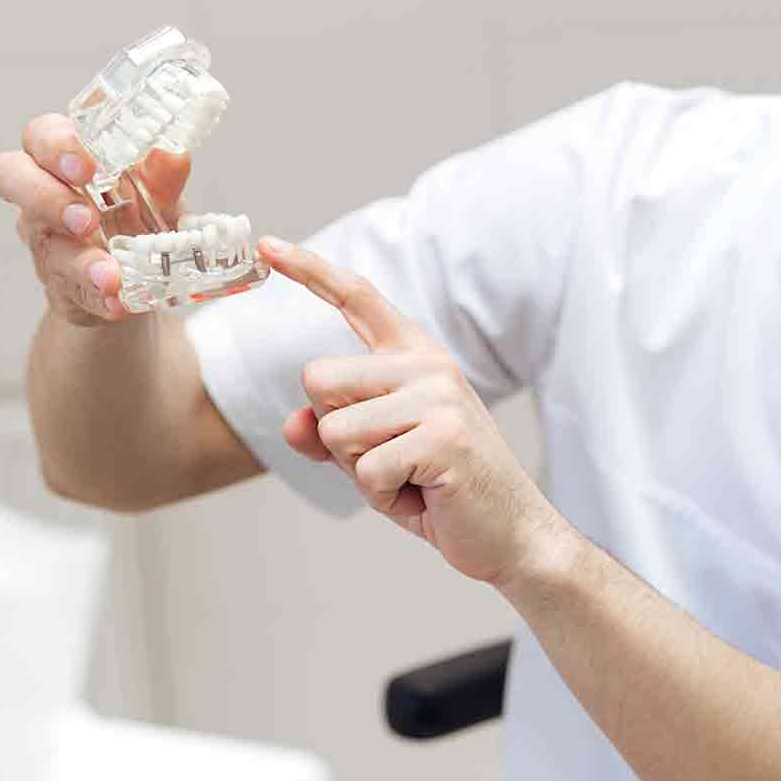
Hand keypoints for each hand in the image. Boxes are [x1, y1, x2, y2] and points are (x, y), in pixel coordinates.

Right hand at [0, 113, 190, 325]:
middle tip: (85, 219)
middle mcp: (41, 193)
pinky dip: (97, 297)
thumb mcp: (158, 190)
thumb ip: (163, 174)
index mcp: (63, 157)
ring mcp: (45, 240)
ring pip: (45, 245)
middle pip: (11, 178)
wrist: (143, 271)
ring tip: (110, 275)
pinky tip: (118, 302)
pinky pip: (70, 290)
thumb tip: (174, 154)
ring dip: (79, 261)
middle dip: (45, 197)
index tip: (87, 167)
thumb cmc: (139, 210)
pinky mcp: (60, 283)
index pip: (41, 135)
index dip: (56, 147)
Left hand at [261, 237, 564, 584]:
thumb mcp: (376, 458)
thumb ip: (331, 435)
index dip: (310, 270)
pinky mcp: (444, 437)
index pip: (357, 298)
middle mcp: (428, 364)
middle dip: (336, 434)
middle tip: (390, 460)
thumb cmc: (442, 492)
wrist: (512, 535)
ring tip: (410, 480)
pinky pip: (366, 471)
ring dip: (360, 473)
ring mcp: (439, 397)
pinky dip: (383, 498)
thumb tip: (292, 423)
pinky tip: (423, 496)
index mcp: (415, 357)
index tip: (267, 245)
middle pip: (318, 379)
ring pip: (335, 430)